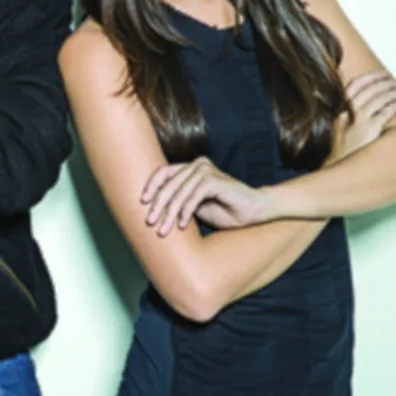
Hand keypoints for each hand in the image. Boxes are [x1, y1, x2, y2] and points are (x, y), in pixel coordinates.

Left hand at [141, 157, 270, 235]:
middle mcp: (197, 165)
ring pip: (179, 191)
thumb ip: (179, 203)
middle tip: (150, 222)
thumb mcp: (196, 207)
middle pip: (168, 183)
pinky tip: (183, 225)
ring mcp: (206, 170)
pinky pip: (194, 195)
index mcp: (191, 169)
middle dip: (157, 205)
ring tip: (164, 230)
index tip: (141, 203)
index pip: (163, 172)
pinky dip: (186, 211)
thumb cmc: (226, 211)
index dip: (151, 186)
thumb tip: (154, 211)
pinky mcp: (215, 180)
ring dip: (170, 212)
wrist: (255, 211)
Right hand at [331, 70, 395, 161]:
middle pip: (370, 90)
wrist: (337, 165)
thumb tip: (358, 98)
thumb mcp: (339, 125)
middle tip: (395, 81)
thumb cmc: (340, 147)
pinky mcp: (370, 130)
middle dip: (385, 83)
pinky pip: (385, 112)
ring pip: (379, 99)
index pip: (355, 85)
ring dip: (392, 92)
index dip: (371, 77)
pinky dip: (394, 105)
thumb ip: (347, 110)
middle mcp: (348, 112)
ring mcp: (359, 120)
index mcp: (340, 108)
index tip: (383, 74)